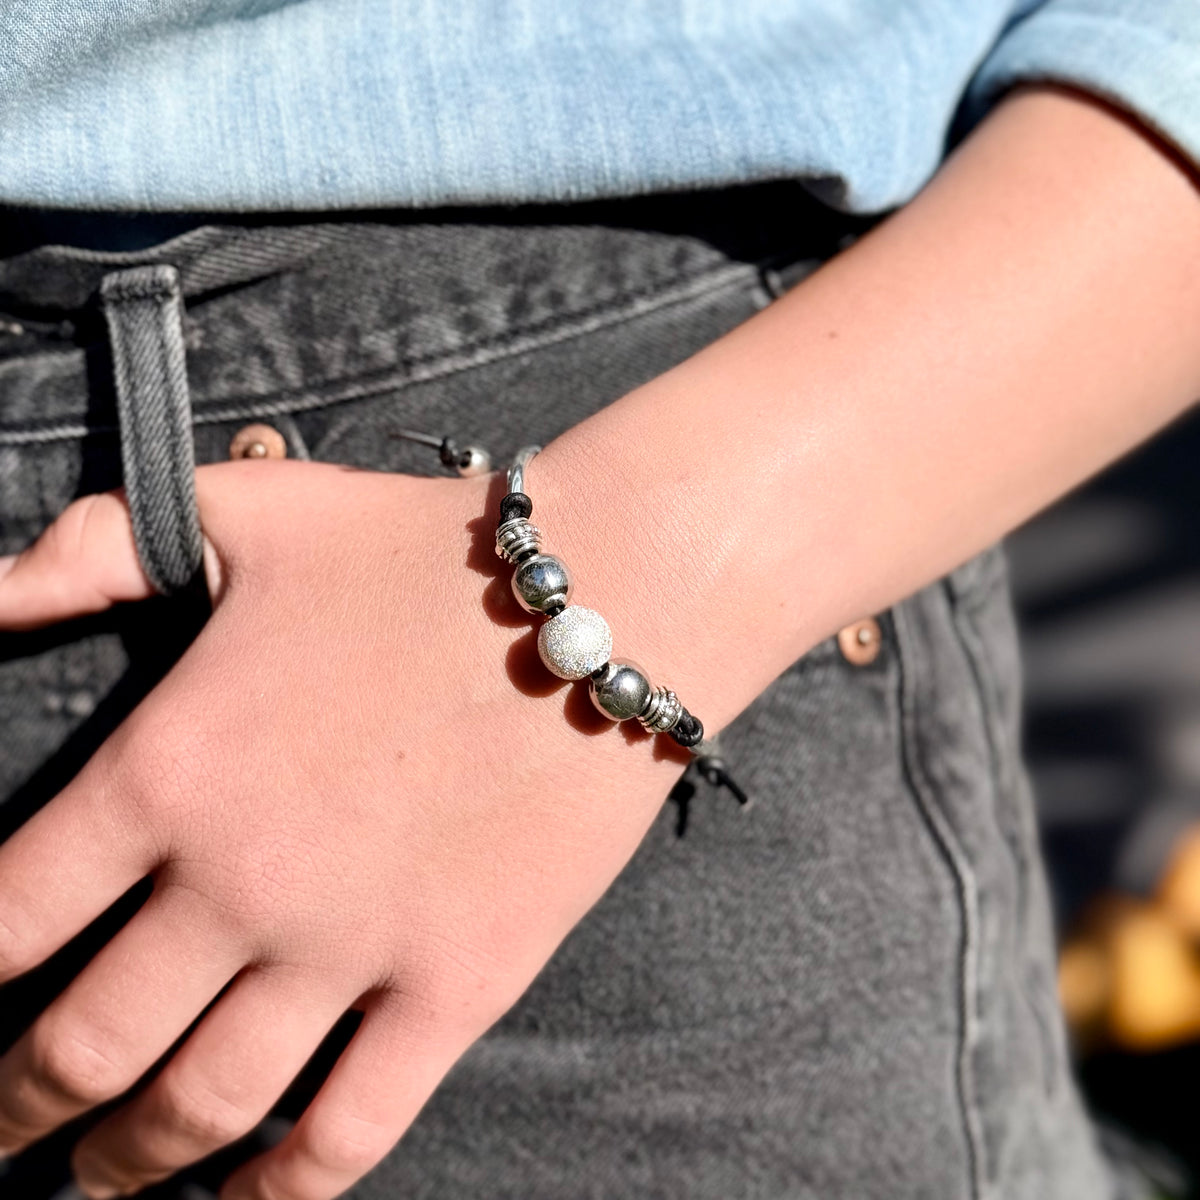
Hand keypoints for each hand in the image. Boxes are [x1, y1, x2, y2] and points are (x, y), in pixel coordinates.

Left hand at [0, 457, 685, 1197]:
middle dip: (14, 1107)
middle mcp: (241, 881)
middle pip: (80, 1047)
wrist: (605, 595)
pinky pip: (348, 1129)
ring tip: (93, 1178)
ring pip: (197, 1109)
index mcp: (170, 770)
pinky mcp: (456, 983)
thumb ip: (88, 548)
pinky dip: (281, 1190)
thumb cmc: (419, 551)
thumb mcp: (244, 514)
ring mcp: (352, 947)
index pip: (5, 923)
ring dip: (124, 1163)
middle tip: (0, 1128)